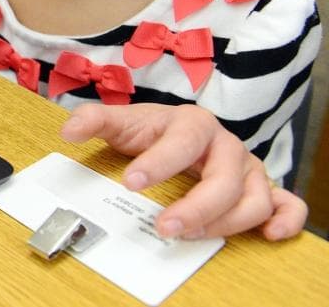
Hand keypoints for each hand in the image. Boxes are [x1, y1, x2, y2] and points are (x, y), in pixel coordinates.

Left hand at [60, 103, 307, 240]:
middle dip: (194, 205)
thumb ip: (95, 120)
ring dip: (225, 222)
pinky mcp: (262, 188)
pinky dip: (284, 219)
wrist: (180, 132)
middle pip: (223, 178)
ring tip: (189, 236)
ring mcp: (248, 168)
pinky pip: (286, 203)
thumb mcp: (124, 123)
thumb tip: (68, 129)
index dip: (159, 161)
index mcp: (193, 123)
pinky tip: (266, 234)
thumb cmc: (154, 130)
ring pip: (252, 197)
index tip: (131, 181)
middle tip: (162, 226)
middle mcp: (226, 145)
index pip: (183, 141)